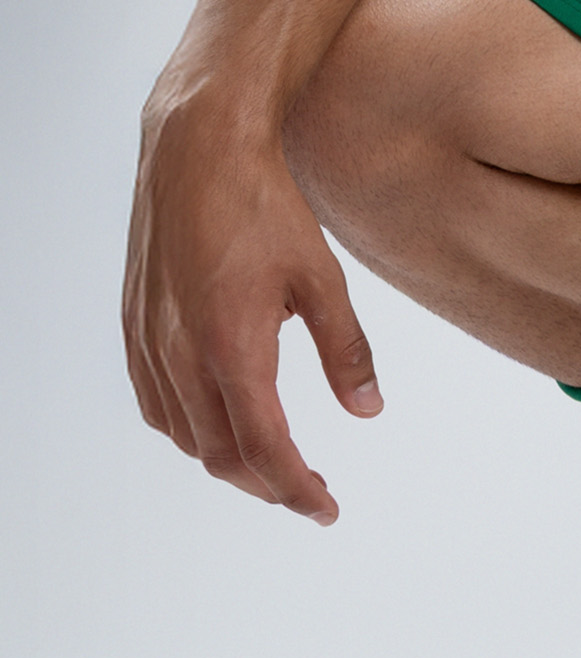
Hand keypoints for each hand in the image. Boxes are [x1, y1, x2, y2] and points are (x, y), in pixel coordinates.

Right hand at [123, 92, 381, 523]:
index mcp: (233, 347)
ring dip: (227, 460)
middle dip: (266, 484)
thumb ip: (347, 350)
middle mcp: (181, 355)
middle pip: (220, 455)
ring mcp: (150, 342)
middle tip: (308, 490)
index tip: (325, 509)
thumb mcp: (322, 278)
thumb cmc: (263, 205)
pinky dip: (187, 428)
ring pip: (184, 435)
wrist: (198, 149)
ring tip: (271, 462)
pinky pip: (155, 403)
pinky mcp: (134, 324)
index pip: (264, 449)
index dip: (296, 490)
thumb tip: (368, 411)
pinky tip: (214, 421)